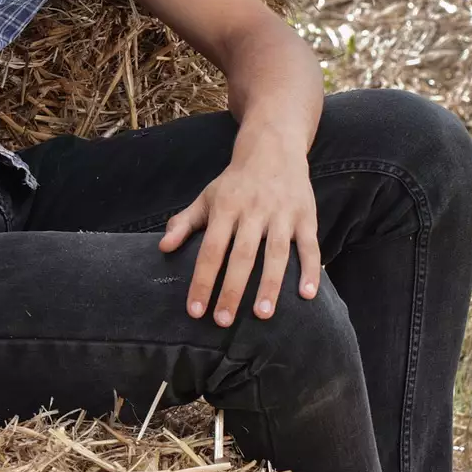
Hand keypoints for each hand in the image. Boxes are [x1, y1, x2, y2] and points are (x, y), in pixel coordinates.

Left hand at [157, 144, 320, 324]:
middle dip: (231, 290)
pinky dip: (310, 270)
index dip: (202, 280)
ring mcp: (281, 214)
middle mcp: (253, 211)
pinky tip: (307, 295)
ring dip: (269, 285)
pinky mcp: (306, 216)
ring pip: (276, 253)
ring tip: (262, 315)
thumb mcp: (206, 198)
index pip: (211, 250)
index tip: (195, 310)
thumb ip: (184, 223)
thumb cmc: (234, 183)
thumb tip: (162, 248)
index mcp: (226, 208)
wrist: (273, 148)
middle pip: (241, 256)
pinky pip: (309, 246)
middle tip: (223, 322)